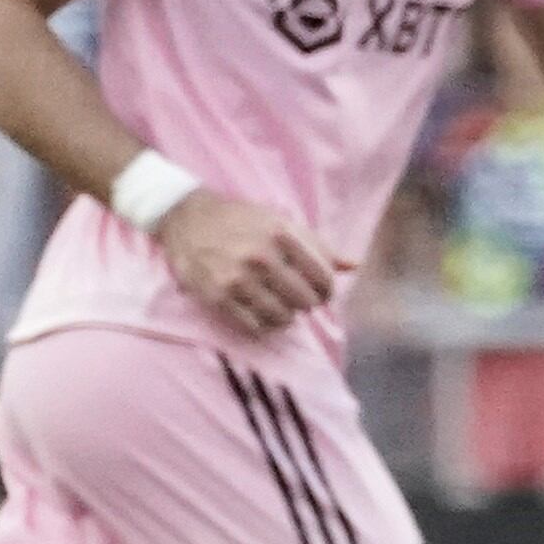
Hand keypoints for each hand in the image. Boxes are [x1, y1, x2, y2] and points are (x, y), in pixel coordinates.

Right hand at [152, 187, 340, 338]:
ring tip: (282, 307)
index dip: (327, 290)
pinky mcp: (219, 296)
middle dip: (308, 304)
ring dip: (287, 316)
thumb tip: (354, 265)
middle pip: (306, 301)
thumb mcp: (281, 223)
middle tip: (300, 300)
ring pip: (283, 317)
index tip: (321, 291)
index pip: (324, 277)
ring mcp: (238, 278)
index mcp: (283, 235)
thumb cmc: (242, 221)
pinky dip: (266, 325)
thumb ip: (318, 246)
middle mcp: (261, 257)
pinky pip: (255, 325)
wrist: (188, 218)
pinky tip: (264, 314)